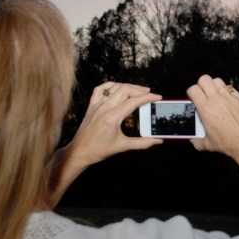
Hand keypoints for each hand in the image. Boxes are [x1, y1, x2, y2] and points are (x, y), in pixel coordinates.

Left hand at [44, 82, 161, 205]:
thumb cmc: (99, 150)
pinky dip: (110, 85)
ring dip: (127, 86)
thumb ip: (142, 143)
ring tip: (137, 90)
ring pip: (114, 87)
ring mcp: (96, 105)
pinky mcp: (91, 106)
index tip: (157, 97)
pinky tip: (117, 88)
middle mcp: (104, 108)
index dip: (148, 97)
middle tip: (149, 93)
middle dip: (139, 89)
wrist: (80, 152)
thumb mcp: (123, 146)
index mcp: (113, 117)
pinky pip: (100, 89)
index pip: (133, 101)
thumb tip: (158, 141)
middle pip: (125, 90)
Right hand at [187, 75, 238, 158]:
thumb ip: (197, 141)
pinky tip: (228, 101)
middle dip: (201, 85)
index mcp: (206, 109)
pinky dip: (227, 92)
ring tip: (215, 96)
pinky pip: (231, 89)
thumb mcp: (208, 145)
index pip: (193, 89)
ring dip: (214, 86)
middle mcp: (217, 100)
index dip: (191, 92)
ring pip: (218, 81)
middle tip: (203, 94)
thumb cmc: (227, 144)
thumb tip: (192, 139)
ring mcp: (230, 97)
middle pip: (205, 79)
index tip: (193, 98)